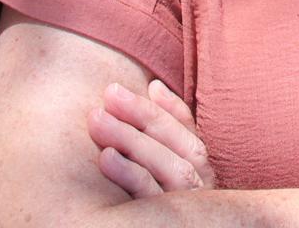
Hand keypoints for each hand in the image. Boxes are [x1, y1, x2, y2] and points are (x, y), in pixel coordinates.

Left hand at [87, 79, 215, 197]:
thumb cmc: (148, 198)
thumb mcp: (159, 163)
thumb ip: (159, 131)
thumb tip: (154, 85)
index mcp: (199, 169)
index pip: (188, 131)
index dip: (171, 106)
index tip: (150, 84)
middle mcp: (200, 186)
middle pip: (180, 143)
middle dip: (144, 114)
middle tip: (110, 93)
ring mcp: (186, 205)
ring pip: (169, 166)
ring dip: (132, 138)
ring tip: (98, 120)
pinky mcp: (165, 222)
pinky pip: (149, 196)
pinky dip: (130, 173)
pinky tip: (106, 156)